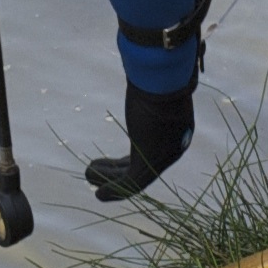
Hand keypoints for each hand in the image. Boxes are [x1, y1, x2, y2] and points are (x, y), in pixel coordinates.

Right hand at [84, 78, 194, 201]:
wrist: (162, 80)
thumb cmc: (158, 76)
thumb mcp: (155, 87)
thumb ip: (150, 92)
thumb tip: (141, 76)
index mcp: (178, 131)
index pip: (152, 151)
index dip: (127, 160)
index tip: (111, 163)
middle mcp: (174, 148)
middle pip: (143, 166)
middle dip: (117, 169)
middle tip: (97, 169)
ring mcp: (163, 157)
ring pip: (133, 177)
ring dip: (109, 178)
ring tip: (89, 174)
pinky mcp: (150, 162)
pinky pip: (129, 183)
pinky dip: (112, 189)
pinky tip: (97, 191)